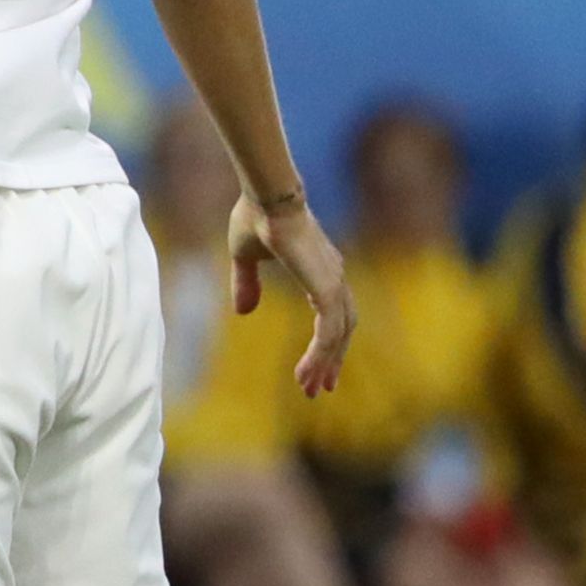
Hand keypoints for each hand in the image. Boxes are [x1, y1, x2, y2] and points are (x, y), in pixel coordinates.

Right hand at [234, 190, 353, 394]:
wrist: (267, 196)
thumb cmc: (256, 216)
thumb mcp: (244, 257)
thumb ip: (246, 284)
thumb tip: (242, 312)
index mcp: (320, 270)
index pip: (333, 314)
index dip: (327, 342)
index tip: (317, 368)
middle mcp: (334, 279)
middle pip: (343, 330)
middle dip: (331, 361)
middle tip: (321, 389)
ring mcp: (333, 283)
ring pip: (338, 335)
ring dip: (325, 364)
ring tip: (310, 388)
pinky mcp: (325, 288)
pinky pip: (328, 331)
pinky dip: (320, 354)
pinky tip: (305, 373)